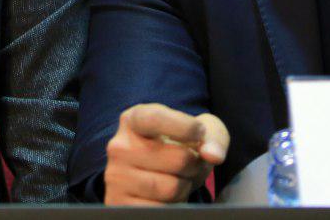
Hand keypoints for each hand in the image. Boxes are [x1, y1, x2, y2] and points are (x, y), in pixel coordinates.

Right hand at [103, 103, 229, 204]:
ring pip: (171, 188)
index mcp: (134, 119)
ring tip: (177, 178)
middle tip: (189, 163)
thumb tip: (212, 155)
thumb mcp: (200, 131)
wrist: (159, 172)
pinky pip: (160, 210)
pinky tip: (166, 196)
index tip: (199, 133)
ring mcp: (116, 177)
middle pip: (178, 159)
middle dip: (194, 164)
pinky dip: (172, 206)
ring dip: (184, 186)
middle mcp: (119, 146)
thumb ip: (213, 136)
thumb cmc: (180, 146)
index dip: (185, 127)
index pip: (156, 119)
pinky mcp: (119, 203)